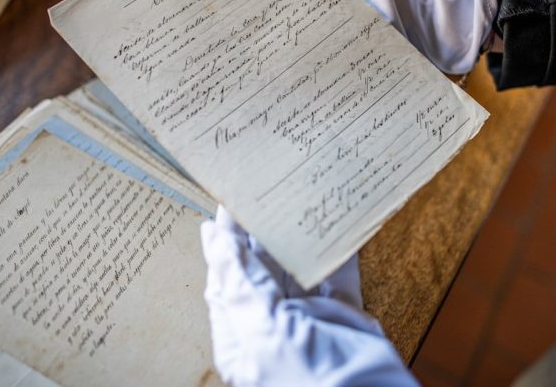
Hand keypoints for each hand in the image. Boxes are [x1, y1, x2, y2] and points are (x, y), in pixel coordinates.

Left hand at [201, 206, 419, 386]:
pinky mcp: (343, 313)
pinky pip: (337, 273)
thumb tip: (212, 237)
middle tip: (266, 187)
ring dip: (298, 233)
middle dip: (263, 229)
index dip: (226, 237)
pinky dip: (337, 248)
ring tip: (297, 194)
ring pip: (299, 264)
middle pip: (262, 266)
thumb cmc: (308, 381)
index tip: (231, 199)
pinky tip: (335, 220)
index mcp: (242, 333)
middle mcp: (272, 322)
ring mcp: (309, 317)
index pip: (227, 274)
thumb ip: (241, 281)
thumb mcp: (264, 329)